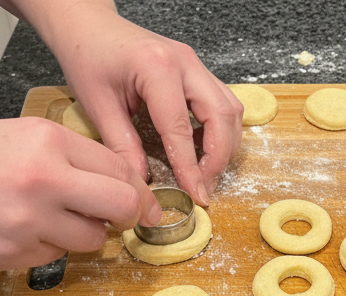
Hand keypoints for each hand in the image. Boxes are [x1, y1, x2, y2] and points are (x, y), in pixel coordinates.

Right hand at [0, 116, 159, 268]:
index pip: (122, 171)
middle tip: (122, 215)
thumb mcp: (31, 137)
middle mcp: (41, 180)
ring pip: (92, 238)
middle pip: (122, 206)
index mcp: (48, 142)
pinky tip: (27, 225)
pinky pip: (57, 254)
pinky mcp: (15, 250)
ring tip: (55, 213)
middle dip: (129, 214)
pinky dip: (50, 243)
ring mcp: (28, 219)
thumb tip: (136, 190)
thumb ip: (81, 158)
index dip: (139, 189)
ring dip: (84, 231)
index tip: (145, 200)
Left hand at [36, 1, 242, 206]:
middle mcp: (185, 63)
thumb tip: (144, 183)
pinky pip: (224, 104)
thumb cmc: (86, 55)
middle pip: (222, 118)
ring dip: (226, 146)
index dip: (191, 168)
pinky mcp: (198, 70)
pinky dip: (222, 131)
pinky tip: (205, 148)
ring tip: (207, 171)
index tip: (196, 195)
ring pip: (231, 111)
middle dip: (218, 159)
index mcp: (156, 67)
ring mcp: (195, 64)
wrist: (86, 24)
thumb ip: (123, 146)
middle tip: (205, 186)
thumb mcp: (98, 104)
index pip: (182, 129)